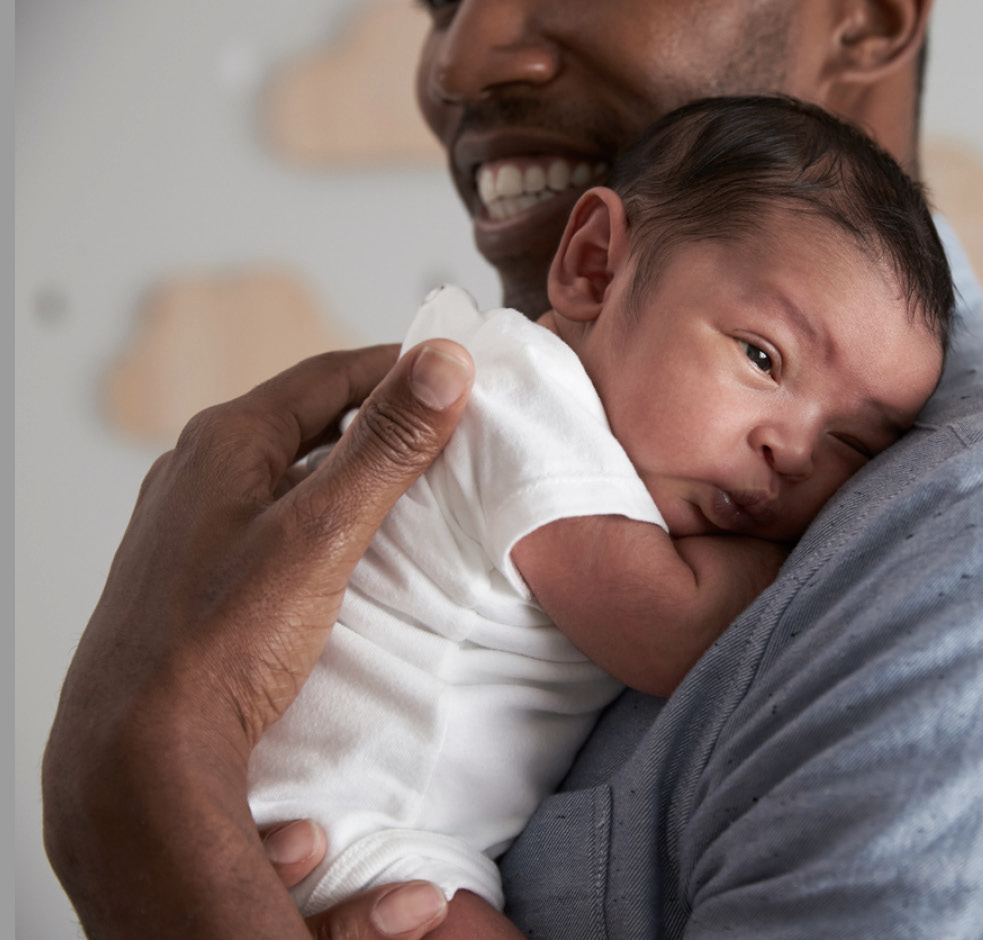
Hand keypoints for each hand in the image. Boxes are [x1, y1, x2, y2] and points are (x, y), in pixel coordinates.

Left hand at [43, 341, 474, 938]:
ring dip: (353, 469)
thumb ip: (386, 446)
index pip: (331, 373)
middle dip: (382, 417)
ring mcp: (190, 524)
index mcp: (225, 441)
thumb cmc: (222, 643)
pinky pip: (272, 520)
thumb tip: (444, 362)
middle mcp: (197, 470)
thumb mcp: (321, 532)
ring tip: (417, 489)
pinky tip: (352, 551)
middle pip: (308, 417)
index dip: (403, 368)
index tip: (464, 378)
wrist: (140, 754)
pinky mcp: (195, 574)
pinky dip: (323, 516)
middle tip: (453, 432)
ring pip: (289, 470)